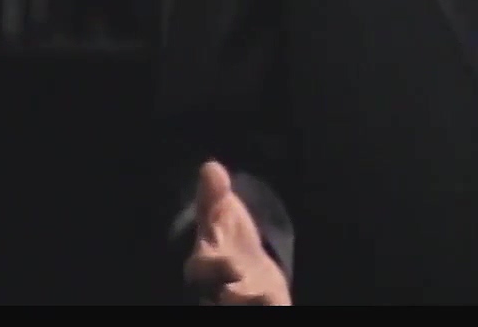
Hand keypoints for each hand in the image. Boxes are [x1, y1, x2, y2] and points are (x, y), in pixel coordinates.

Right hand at [184, 160, 292, 305]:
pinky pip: (264, 311)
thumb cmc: (229, 244)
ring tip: (265, 298)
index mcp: (204, 267)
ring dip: (250, 304)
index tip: (234, 265)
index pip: (200, 272)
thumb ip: (214, 198)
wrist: (248, 274)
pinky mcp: (259, 308)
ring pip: (238, 306)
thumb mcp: (221, 219)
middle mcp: (217, 290)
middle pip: (216, 296)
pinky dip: (269, 307)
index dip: (214, 270)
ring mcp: (238, 302)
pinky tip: (277, 301)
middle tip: (243, 288)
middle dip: (230, 295)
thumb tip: (210, 167)